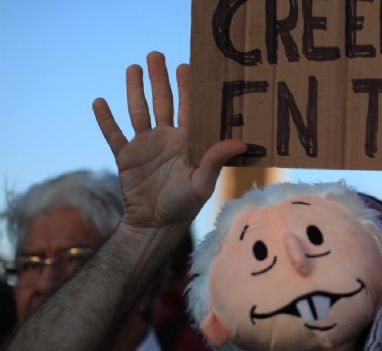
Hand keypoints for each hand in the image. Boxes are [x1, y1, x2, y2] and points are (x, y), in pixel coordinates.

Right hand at [93, 52, 246, 228]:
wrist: (155, 225)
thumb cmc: (185, 206)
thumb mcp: (203, 182)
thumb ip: (216, 159)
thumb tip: (241, 141)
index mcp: (187, 142)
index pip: (189, 108)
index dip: (188, 88)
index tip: (188, 65)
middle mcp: (167, 139)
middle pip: (163, 102)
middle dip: (160, 79)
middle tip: (157, 55)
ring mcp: (145, 146)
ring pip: (139, 111)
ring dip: (135, 90)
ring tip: (133, 67)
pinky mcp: (126, 157)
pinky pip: (114, 134)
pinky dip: (106, 119)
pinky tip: (100, 102)